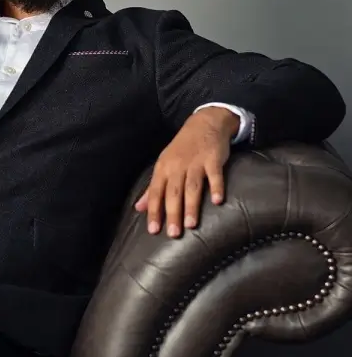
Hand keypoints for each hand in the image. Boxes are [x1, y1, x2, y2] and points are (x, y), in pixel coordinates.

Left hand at [135, 107, 239, 237]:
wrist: (204, 123)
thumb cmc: (182, 149)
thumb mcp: (164, 165)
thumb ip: (152, 188)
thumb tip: (138, 208)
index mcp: (163, 168)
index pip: (155, 192)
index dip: (154, 211)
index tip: (154, 230)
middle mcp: (177, 166)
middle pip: (173, 192)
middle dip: (172, 213)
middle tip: (173, 233)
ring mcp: (195, 162)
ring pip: (192, 186)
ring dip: (191, 205)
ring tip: (191, 224)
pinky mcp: (212, 159)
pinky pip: (214, 175)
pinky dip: (216, 187)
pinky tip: (217, 201)